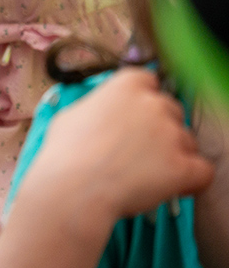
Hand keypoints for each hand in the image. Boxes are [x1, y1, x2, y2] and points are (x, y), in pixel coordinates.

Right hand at [27, 68, 213, 224]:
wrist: (74, 187)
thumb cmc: (65, 152)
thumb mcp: (72, 114)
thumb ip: (97, 107)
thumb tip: (102, 115)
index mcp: (126, 85)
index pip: (148, 81)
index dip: (143, 100)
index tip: (134, 115)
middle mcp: (154, 103)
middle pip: (171, 109)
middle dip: (160, 127)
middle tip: (139, 148)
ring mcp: (172, 134)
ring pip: (187, 141)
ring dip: (174, 154)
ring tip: (148, 173)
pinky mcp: (184, 166)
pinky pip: (203, 171)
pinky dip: (191, 179)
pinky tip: (173, 186)